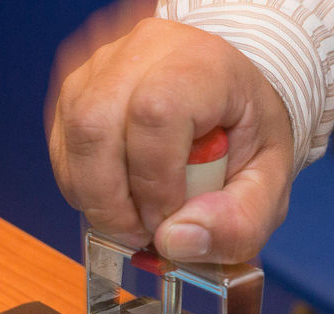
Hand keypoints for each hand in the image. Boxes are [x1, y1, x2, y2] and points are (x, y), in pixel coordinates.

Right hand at [48, 14, 294, 262]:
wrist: (231, 99)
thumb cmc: (249, 133)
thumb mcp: (270, 184)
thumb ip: (237, 222)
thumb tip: (175, 242)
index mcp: (202, 63)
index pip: (155, 114)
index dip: (155, 183)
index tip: (169, 220)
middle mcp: (143, 51)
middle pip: (96, 125)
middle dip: (113, 202)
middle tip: (143, 233)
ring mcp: (101, 65)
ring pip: (73, 137)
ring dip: (95, 198)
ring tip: (133, 217)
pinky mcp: (76, 87)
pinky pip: (63, 147)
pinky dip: (84, 187)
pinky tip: (118, 195)